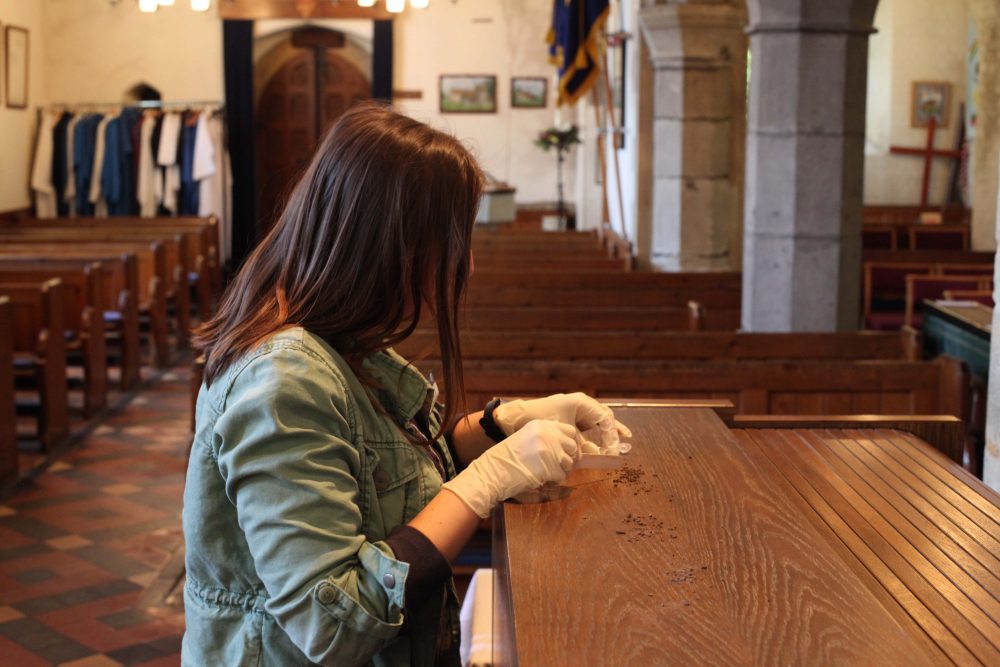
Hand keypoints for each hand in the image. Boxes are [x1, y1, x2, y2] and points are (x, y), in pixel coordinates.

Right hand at [442, 420, 580, 517]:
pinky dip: (555, 480)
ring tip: (549, 473)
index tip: (566, 451)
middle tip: (560, 465)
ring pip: (569, 462)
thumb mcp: (527, 437)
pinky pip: (561, 475)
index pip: (570, 430)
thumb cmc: (507, 456)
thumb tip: (566, 446)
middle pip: (572, 446)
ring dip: (562, 470)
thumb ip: (546, 437)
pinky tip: (544, 479)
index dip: (570, 443)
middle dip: (569, 457)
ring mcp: (550, 450)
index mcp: (542, 425)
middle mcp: (548, 434)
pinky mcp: (550, 466)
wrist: (494, 470)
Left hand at [493, 393, 631, 453]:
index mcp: (580, 402)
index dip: (611, 435)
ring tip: (623, 443)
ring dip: (609, 435)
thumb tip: (588, 458)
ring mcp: (577, 413)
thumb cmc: (537, 420)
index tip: (612, 450)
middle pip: (604, 418)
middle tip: (624, 443)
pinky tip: (604, 449)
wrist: (516, 419)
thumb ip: (576, 444)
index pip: (603, 418)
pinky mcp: (573, 421)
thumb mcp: (560, 431)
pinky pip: (589, 430)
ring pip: (599, 424)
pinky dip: (597, 438)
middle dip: (615, 432)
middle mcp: (581, 405)